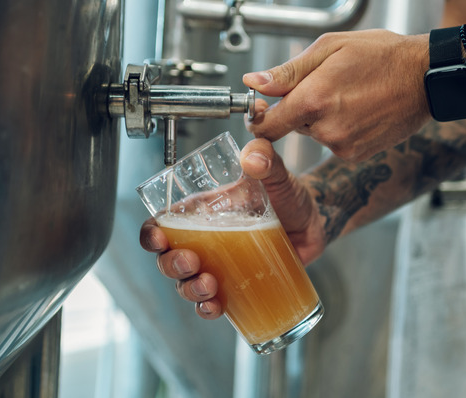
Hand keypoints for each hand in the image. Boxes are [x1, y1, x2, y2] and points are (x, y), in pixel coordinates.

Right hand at [139, 138, 325, 319]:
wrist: (315, 221)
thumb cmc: (288, 195)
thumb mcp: (275, 173)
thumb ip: (265, 156)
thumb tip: (254, 157)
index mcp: (200, 212)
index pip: (160, 224)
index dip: (151, 235)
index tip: (159, 239)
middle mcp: (203, 240)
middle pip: (167, 259)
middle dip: (171, 265)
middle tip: (192, 262)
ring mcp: (218, 265)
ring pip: (185, 285)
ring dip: (189, 290)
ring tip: (210, 285)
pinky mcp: (236, 284)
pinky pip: (211, 303)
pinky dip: (207, 309)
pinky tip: (215, 307)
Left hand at [244, 29, 430, 161]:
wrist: (425, 79)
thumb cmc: (382, 56)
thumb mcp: (330, 48)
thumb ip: (287, 71)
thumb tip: (254, 84)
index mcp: (313, 99)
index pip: (266, 125)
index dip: (259, 117)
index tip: (262, 108)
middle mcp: (325, 128)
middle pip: (292, 125)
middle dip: (300, 106)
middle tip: (328, 83)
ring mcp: (342, 145)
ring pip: (313, 132)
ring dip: (321, 116)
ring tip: (350, 94)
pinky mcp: (356, 154)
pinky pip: (333, 141)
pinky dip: (339, 127)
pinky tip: (360, 110)